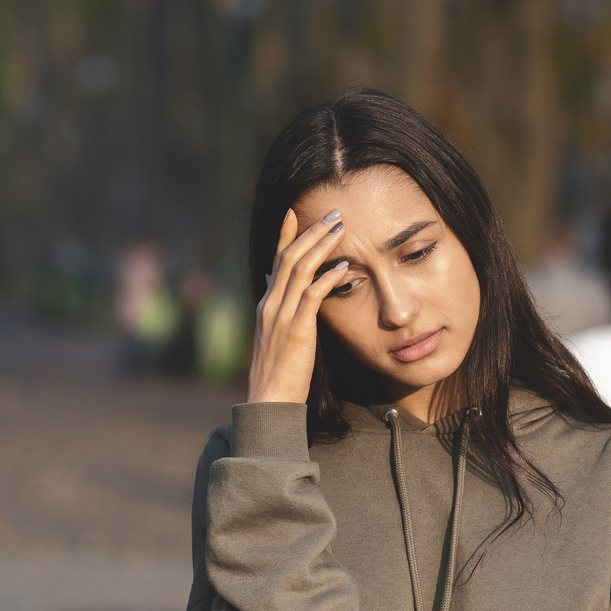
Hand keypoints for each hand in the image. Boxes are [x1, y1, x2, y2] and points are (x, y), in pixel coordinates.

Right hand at [247, 207, 351, 403]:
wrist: (269, 399)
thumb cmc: (279, 371)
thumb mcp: (277, 334)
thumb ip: (279, 308)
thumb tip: (276, 283)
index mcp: (267, 304)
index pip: (275, 260)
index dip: (285, 235)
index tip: (294, 211)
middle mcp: (270, 304)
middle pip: (289, 257)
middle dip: (311, 232)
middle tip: (333, 213)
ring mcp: (281, 315)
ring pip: (299, 270)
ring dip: (321, 247)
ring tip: (341, 229)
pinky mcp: (296, 330)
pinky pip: (312, 297)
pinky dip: (327, 279)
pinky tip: (344, 268)